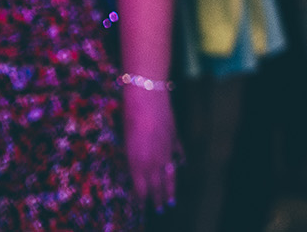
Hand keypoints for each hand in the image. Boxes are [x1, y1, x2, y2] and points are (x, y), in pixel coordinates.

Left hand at [122, 85, 177, 211]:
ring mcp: (167, 150)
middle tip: (160, 209)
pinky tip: (182, 166)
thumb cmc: (128, 118)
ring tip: (171, 200)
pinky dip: (180, 162)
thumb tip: (134, 170)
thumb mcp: (124, 142)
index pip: (141, 189)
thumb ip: (131, 159)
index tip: (141, 207)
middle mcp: (154, 161)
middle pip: (157, 185)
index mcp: (138, 164)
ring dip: (171, 188)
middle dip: (158, 199)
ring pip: (170, 174)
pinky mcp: (174, 138)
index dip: (141, 199)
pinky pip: (178, 155)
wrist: (147, 98)